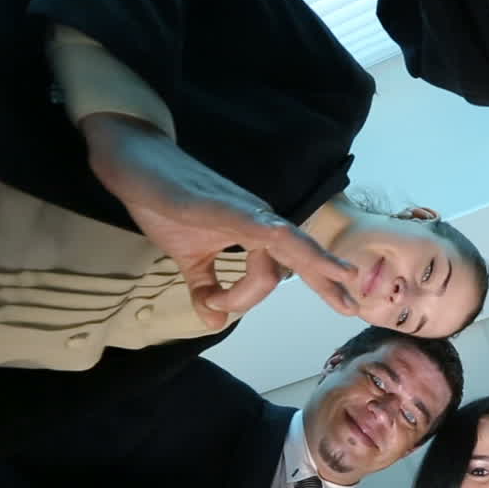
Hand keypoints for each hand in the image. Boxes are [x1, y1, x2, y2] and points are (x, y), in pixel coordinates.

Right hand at [81, 113, 358, 329]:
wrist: (136, 163)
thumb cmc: (166, 206)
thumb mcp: (187, 259)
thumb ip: (205, 288)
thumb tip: (214, 325)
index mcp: (255, 234)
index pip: (273, 274)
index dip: (245, 299)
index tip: (214, 306)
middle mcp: (259, 220)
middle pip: (300, 254)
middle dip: (327, 280)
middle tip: (352, 307)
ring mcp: (244, 210)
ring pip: (287, 241)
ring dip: (315, 261)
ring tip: (345, 277)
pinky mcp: (222, 203)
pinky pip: (254, 221)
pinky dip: (272, 236)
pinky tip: (286, 240)